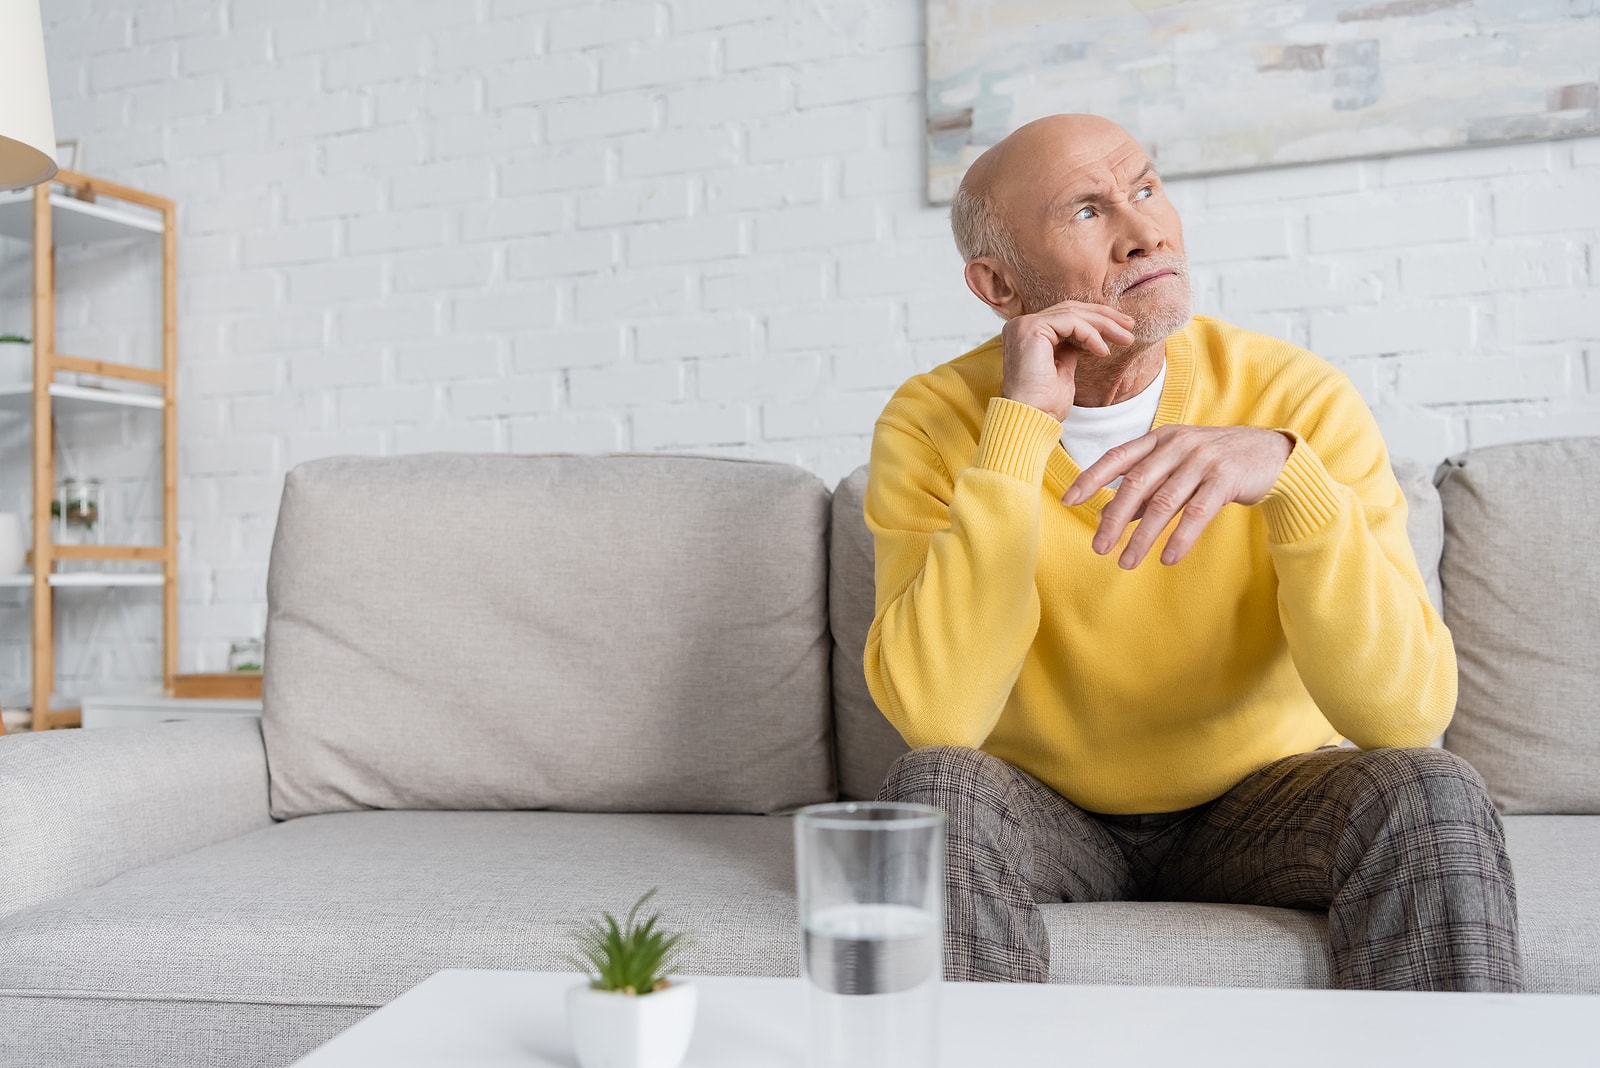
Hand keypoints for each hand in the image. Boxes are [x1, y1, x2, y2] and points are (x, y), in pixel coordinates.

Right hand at [1000, 300, 1135, 421]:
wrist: (1031, 418)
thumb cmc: (1044, 403)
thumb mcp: (1063, 370)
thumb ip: (1070, 350)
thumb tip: (1085, 340)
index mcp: (1028, 333)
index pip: (1066, 316)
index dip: (1095, 320)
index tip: (1121, 331)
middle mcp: (1022, 325)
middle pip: (1071, 309)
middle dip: (1104, 317)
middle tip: (1130, 327)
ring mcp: (1025, 325)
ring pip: (1073, 313)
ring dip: (1104, 325)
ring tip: (1125, 339)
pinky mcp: (1032, 328)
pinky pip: (1071, 322)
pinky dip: (1091, 334)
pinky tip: (1104, 352)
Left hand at [1062, 425, 1294, 567]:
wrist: (1271, 455)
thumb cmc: (1216, 463)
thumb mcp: (1177, 469)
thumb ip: (1147, 490)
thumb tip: (1110, 516)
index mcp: (1160, 438)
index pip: (1117, 457)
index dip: (1091, 478)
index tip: (1068, 500)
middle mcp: (1178, 444)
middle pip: (1135, 484)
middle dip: (1113, 519)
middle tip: (1098, 548)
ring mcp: (1202, 460)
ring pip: (1164, 502)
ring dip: (1143, 537)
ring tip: (1127, 562)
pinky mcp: (1226, 478)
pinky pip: (1197, 513)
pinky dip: (1180, 538)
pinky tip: (1168, 558)